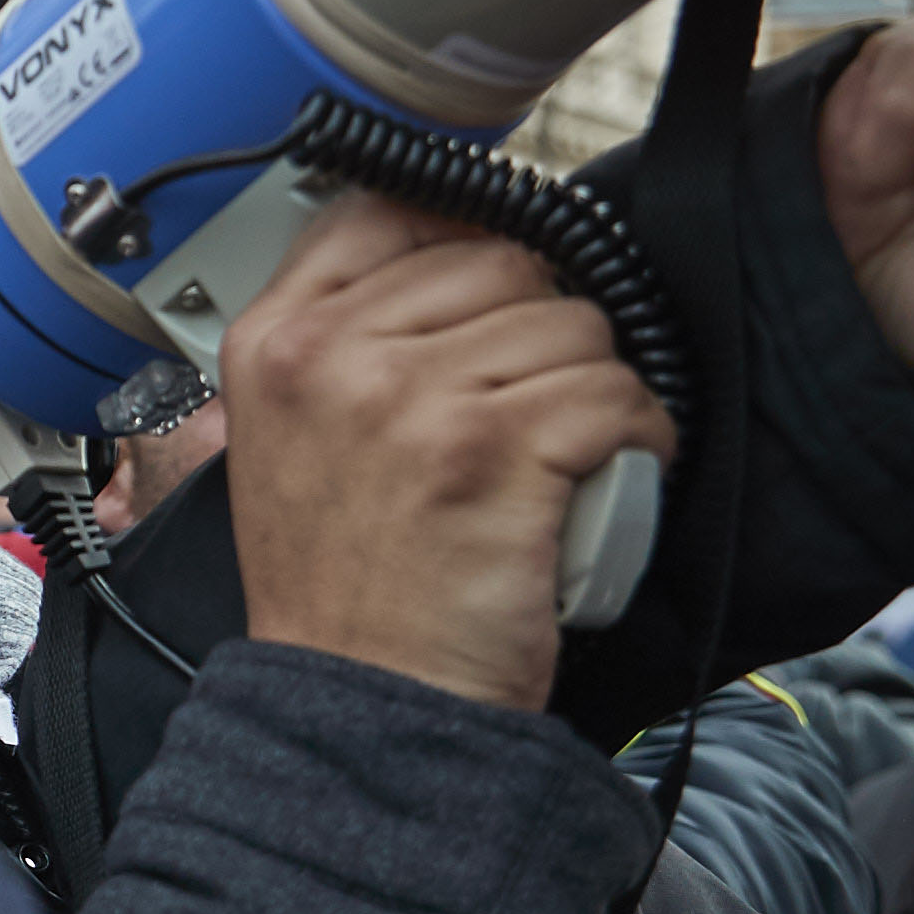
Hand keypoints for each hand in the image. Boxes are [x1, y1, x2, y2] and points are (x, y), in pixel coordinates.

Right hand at [221, 195, 676, 712]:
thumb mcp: (291, 439)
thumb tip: (451, 250)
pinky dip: (639, 435)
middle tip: (534, 401)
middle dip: (540, 326)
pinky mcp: (495, 451)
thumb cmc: (342, 587)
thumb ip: (343, 340)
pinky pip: (613, 391)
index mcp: (274, 341)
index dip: (461, 236)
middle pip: (499, 258)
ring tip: (566, 449)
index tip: (491, 292)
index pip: (386, 207)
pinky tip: (608, 472)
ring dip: (593, 385)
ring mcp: (411, 398)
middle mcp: (331, 356)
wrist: (363, 705)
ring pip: (570, 322)